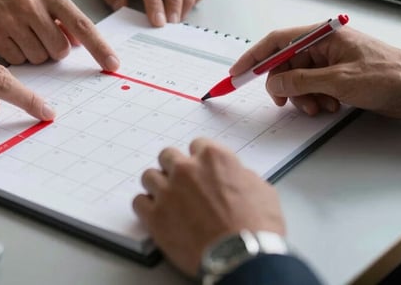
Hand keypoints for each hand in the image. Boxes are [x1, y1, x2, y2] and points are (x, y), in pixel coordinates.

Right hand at [0, 0, 119, 69]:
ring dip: (35, 52)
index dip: (99, 47)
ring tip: (23, 33)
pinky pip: (18, 60)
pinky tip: (10, 37)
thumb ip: (63, 15)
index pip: (81, 24)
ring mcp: (11, 21)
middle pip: (60, 49)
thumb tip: (79, 42)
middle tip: (42, 34)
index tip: (113, 64)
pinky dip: (18, 54)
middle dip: (55, 49)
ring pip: (39, 58)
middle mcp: (32, 6)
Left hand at [132, 138, 284, 276]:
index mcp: (213, 157)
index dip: (200, 159)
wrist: (243, 256)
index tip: (201, 169)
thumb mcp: (262, 190)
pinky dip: (146, 207)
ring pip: (149, 176)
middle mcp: (187, 169)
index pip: (197, 145)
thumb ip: (241, 176)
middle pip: (167, 156)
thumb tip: (235, 177)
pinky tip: (157, 214)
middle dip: (174, 168)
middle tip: (182, 183)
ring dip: (157, 186)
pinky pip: (138, 202)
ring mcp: (168, 191)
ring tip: (167, 200)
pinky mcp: (155, 216)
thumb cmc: (257, 227)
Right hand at [230, 25, 400, 117]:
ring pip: (299, 79)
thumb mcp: (339, 81)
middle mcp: (324, 45)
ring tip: (320, 107)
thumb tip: (274, 81)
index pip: (277, 41)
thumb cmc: (389, 75)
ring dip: (303, 97)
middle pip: (286, 64)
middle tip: (286, 102)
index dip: (254, 57)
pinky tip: (331, 107)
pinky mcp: (338, 77)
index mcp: (323, 35)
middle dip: (284, 85)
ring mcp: (331, 61)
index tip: (237, 72)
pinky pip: (313, 88)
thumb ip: (301, 81)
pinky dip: (315, 100)